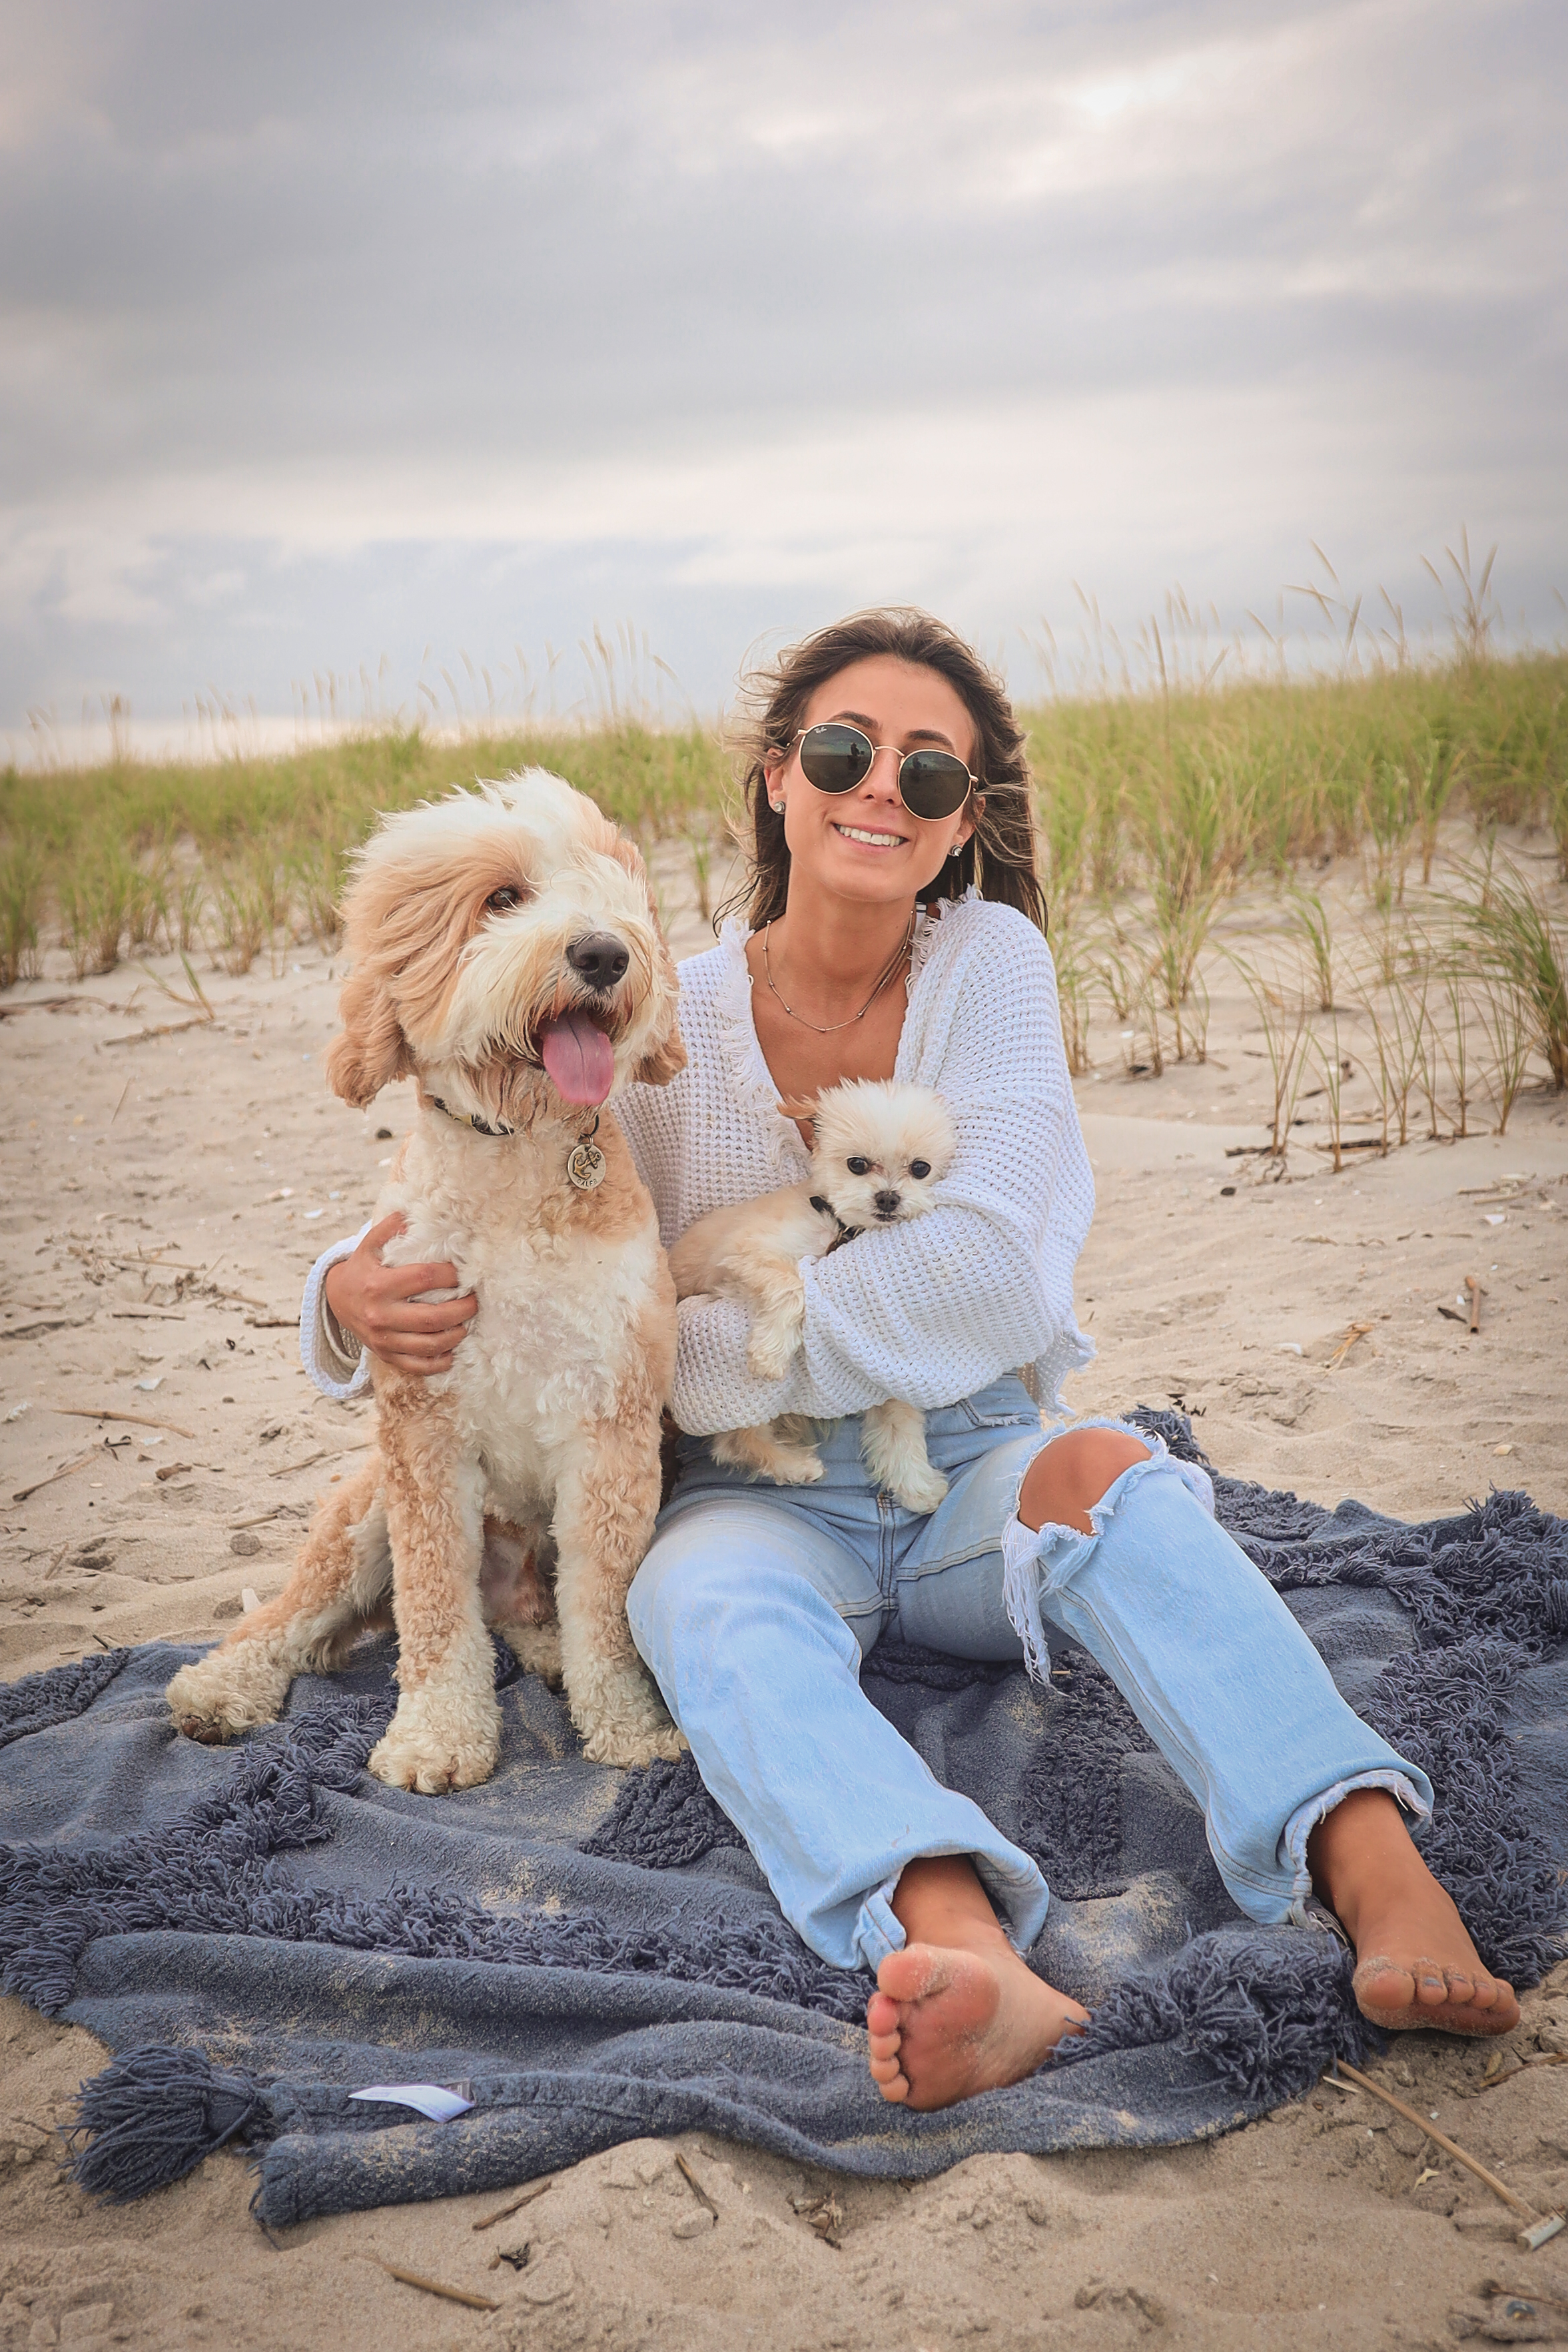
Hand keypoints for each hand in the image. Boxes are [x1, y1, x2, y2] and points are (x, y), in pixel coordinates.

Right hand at [323, 1212, 476, 1375]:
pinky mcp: (386, 1355)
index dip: (450, 1275)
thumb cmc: (360, 1271)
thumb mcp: (368, 1246)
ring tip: (466, 1324)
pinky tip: (451, 1351)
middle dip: (461, 1310)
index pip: (425, 1279)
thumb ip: (388, 1229)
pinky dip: (438, 1362)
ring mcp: (383, 1339)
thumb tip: (410, 1215)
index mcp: (380, 1285)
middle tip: (474, 1301)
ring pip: (428, 1344)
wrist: (336, 1302)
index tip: (462, 1273)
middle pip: (432, 1318)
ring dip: (454, 1336)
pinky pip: (417, 1366)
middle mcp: (381, 1315)